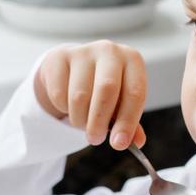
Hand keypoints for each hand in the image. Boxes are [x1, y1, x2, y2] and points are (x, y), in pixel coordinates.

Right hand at [33, 39, 147, 150]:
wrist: (74, 69)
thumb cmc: (104, 89)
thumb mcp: (121, 103)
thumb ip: (130, 123)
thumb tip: (136, 143)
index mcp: (132, 60)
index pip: (135, 93)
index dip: (127, 121)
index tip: (118, 144)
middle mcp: (109, 51)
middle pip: (106, 90)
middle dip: (99, 121)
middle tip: (95, 139)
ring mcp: (83, 51)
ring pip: (79, 96)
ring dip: (80, 119)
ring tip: (83, 122)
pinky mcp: (59, 57)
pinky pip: (59, 94)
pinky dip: (63, 109)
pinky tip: (69, 105)